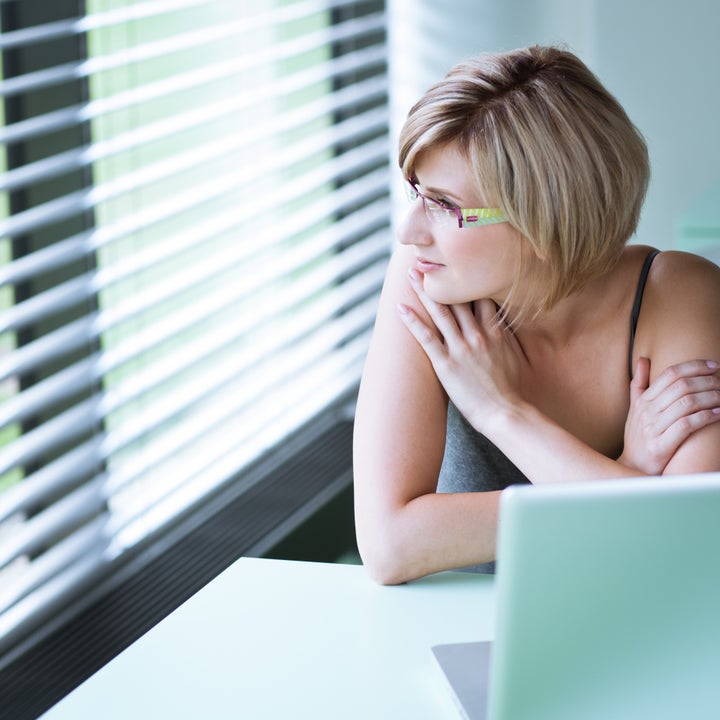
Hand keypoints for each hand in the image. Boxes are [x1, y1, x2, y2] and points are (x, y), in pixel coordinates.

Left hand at [397, 269, 525, 432]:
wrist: (506, 413)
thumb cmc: (513, 390)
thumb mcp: (517, 356)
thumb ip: (508, 336)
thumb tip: (504, 323)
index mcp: (495, 330)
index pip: (478, 295)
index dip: (464, 277)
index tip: (454, 263)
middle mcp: (477, 334)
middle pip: (456, 298)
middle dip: (440, 277)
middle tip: (425, 259)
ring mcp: (460, 348)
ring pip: (439, 312)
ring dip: (423, 291)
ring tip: (410, 274)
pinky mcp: (446, 364)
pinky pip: (426, 338)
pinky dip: (412, 321)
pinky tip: (400, 307)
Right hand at [619, 357, 719, 473]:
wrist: (632, 468)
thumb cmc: (638, 437)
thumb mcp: (635, 409)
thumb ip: (639, 384)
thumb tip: (643, 359)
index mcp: (642, 400)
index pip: (670, 374)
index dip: (693, 366)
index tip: (712, 365)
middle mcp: (646, 412)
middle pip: (681, 386)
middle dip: (707, 381)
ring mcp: (653, 428)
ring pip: (687, 404)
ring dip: (711, 397)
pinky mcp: (661, 445)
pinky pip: (687, 425)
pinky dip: (706, 417)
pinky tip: (719, 413)